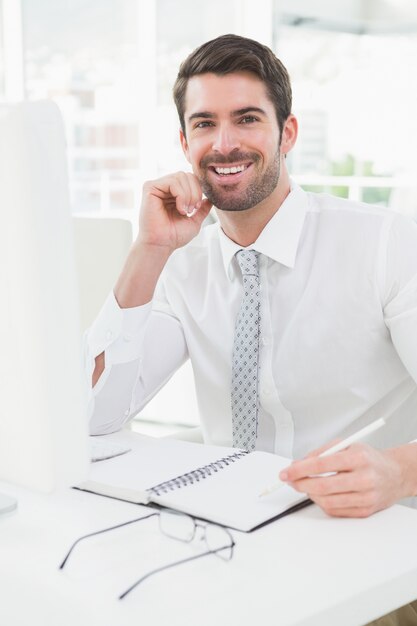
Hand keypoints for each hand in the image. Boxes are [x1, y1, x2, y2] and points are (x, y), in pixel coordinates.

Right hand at [138, 172, 211, 250]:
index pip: (191, 179)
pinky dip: (180, 195)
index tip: (196, 208)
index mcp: (173, 194)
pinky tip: (179, 208)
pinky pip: (172, 181)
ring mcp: (157, 186)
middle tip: (192, 209)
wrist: (161, 244)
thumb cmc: (174, 235)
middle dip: (195, 192)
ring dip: (188, 195)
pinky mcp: (149, 187)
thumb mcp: (194, 221)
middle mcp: (164, 188)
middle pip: (187, 175)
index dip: (198, 190)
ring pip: (181, 176)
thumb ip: (202, 209)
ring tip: (185, 210)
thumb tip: (210, 198)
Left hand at [280, 443, 407, 517]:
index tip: (286, 472)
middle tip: (290, 480)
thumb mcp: (346, 444)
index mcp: (358, 458)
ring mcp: (366, 497)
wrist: (395, 474)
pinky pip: (336, 511)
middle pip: (323, 486)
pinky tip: (319, 494)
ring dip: (310, 494)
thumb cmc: (368, 458)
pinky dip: (322, 503)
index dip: (300, 469)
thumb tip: (297, 464)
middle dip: (301, 484)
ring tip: (304, 486)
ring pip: (327, 501)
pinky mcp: (365, 511)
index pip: (322, 464)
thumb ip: (320, 452)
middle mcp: (364, 478)